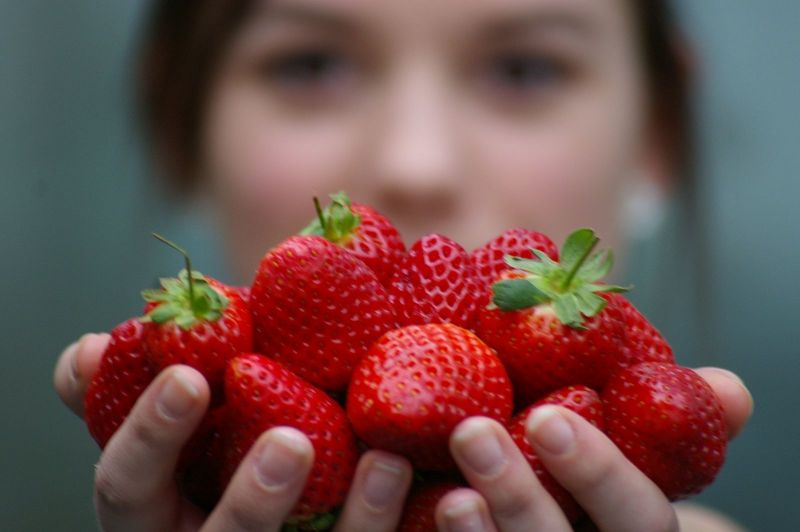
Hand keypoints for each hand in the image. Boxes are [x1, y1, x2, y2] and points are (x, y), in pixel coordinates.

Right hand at [54, 335, 413, 530]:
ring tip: (389, 460)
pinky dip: (402, 527)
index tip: (189, 374)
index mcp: (156, 510)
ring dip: (356, 521)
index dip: (150, 434)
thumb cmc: (213, 443)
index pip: (128, 485)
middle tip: (291, 440)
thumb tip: (86, 350)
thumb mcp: (173, 419)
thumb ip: (132, 387)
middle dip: (252, 502)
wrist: (285, 499)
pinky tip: (451, 491)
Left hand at [436, 368, 752, 531]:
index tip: (550, 416)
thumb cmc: (603, 492)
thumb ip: (675, 424)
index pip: (635, 520)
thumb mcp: (645, 459)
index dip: (599, 474)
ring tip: (422, 478)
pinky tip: (382, 489)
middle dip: (518, 498)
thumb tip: (728, 387)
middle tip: (472, 430)